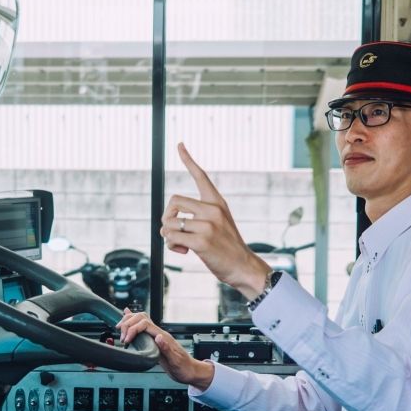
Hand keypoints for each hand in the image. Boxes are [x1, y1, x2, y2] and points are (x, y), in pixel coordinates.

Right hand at [118, 308, 213, 389]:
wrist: (190, 372)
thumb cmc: (184, 368)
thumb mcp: (176, 362)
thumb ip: (167, 349)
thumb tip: (158, 337)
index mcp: (163, 337)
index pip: (145, 324)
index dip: (133, 329)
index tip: (126, 339)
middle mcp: (159, 334)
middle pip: (141, 318)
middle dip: (128, 323)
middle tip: (121, 334)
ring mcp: (156, 337)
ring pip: (141, 320)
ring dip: (129, 320)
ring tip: (120, 326)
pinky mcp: (154, 341)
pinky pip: (142, 328)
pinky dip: (133, 322)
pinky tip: (128, 317)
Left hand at [160, 143, 269, 298]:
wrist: (244, 266)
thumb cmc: (227, 248)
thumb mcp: (218, 225)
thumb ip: (198, 218)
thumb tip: (166, 225)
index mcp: (217, 202)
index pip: (201, 176)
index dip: (188, 159)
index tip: (179, 144)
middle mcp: (213, 210)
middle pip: (174, 201)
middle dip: (167, 217)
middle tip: (174, 231)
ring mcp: (208, 225)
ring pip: (169, 222)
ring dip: (168, 235)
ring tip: (180, 245)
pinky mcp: (202, 241)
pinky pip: (172, 237)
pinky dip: (172, 245)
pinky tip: (183, 252)